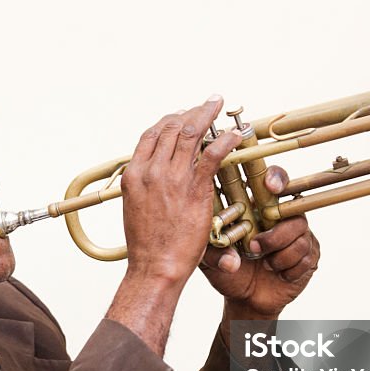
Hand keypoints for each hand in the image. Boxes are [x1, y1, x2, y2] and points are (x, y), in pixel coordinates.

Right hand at [119, 96, 241, 286]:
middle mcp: (151, 171)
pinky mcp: (194, 189)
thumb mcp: (135, 208)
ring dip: (207, 115)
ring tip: (219, 105)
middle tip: (206, 104)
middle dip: (190, 111)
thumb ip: (144, 188)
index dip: (168, 120)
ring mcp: (172, 178)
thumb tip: (149, 179)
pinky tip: (235, 135)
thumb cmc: (147, 245)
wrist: (155, 266)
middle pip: (171, 128)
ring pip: (190, 134)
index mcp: (134, 175)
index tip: (182, 115)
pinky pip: (212, 155)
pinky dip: (225, 141)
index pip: (150, 135)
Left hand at [200, 166, 319, 318]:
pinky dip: (288, 269)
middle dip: (276, 233)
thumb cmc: (227, 271)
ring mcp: (299, 235)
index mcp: (259, 208)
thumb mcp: (210, 260)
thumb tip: (230, 260)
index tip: (271, 187)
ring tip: (264, 264)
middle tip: (254, 247)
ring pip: (300, 236)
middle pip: (294, 210)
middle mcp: (283, 217)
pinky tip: (276, 273)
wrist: (245, 298)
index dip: (277, 178)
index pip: (275, 180)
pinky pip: (306, 257)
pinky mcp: (309, 255)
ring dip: (278, 255)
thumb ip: (212, 253)